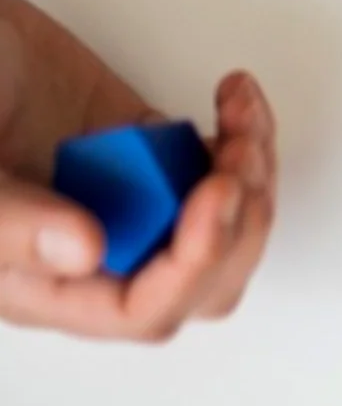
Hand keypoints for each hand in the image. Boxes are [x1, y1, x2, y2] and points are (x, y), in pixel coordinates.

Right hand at [0, 0, 276, 340]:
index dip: (193, 264)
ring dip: (253, 169)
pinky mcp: (149, 148)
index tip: (217, 192)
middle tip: (237, 157)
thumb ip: (10, 221)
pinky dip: (246, 132)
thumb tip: (87, 253)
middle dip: (240, 220)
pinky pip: (220, 161)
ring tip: (239, 111)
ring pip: (225, 220)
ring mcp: (129, 196)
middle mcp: (94, 247)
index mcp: (40, 280)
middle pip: (203, 280)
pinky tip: (233, 96)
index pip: (140, 308)